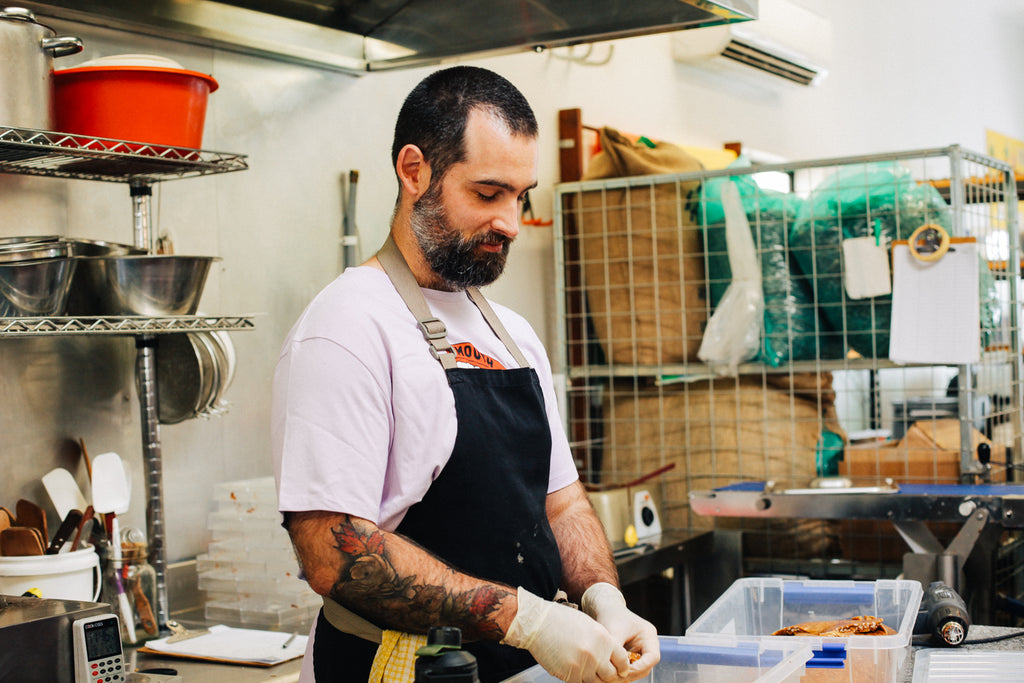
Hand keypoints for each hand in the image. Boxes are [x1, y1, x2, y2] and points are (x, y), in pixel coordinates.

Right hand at [501, 586, 624, 681]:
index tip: (621, 670)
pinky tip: (575, 671)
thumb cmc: (561, 620)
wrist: (538, 623)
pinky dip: (580, 680)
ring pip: (595, 682)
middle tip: (604, 674)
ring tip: (588, 671)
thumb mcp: (589, 625)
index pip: (622, 660)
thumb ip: (602, 642)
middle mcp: (595, 653)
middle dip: (609, 676)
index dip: (622, 667)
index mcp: (604, 638)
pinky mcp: (569, 674)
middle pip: (611, 675)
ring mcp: (582, 666)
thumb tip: (612, 657)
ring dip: (593, 679)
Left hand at [581, 582, 659, 680]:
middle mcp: (648, 644)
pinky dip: (622, 671)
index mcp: (649, 635)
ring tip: (611, 676)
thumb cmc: (611, 615)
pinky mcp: (631, 654)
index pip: (652, 657)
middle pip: (646, 666)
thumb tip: (616, 669)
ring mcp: (640, 650)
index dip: (641, 667)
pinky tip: (611, 673)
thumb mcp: (614, 632)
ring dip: (626, 674)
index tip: (625, 670)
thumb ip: (617, 650)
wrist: (604, 608)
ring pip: (638, 670)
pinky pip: (630, 667)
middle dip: (632, 673)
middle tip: (616, 677)